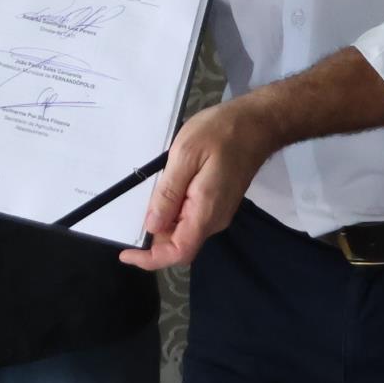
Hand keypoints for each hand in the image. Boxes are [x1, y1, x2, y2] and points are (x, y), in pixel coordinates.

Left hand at [119, 98, 276, 270]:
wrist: (257, 123)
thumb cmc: (220, 133)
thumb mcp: (185, 155)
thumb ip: (169, 193)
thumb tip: (152, 226)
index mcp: (205, 211)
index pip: (179, 252)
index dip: (151, 259)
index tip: (126, 253)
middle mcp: (214, 219)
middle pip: (179, 243)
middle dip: (153, 238)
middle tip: (127, 217)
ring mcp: (218, 211)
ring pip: (184, 230)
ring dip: (162, 222)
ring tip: (142, 199)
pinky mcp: (218, 201)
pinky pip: (191, 216)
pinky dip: (172, 211)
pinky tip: (162, 192)